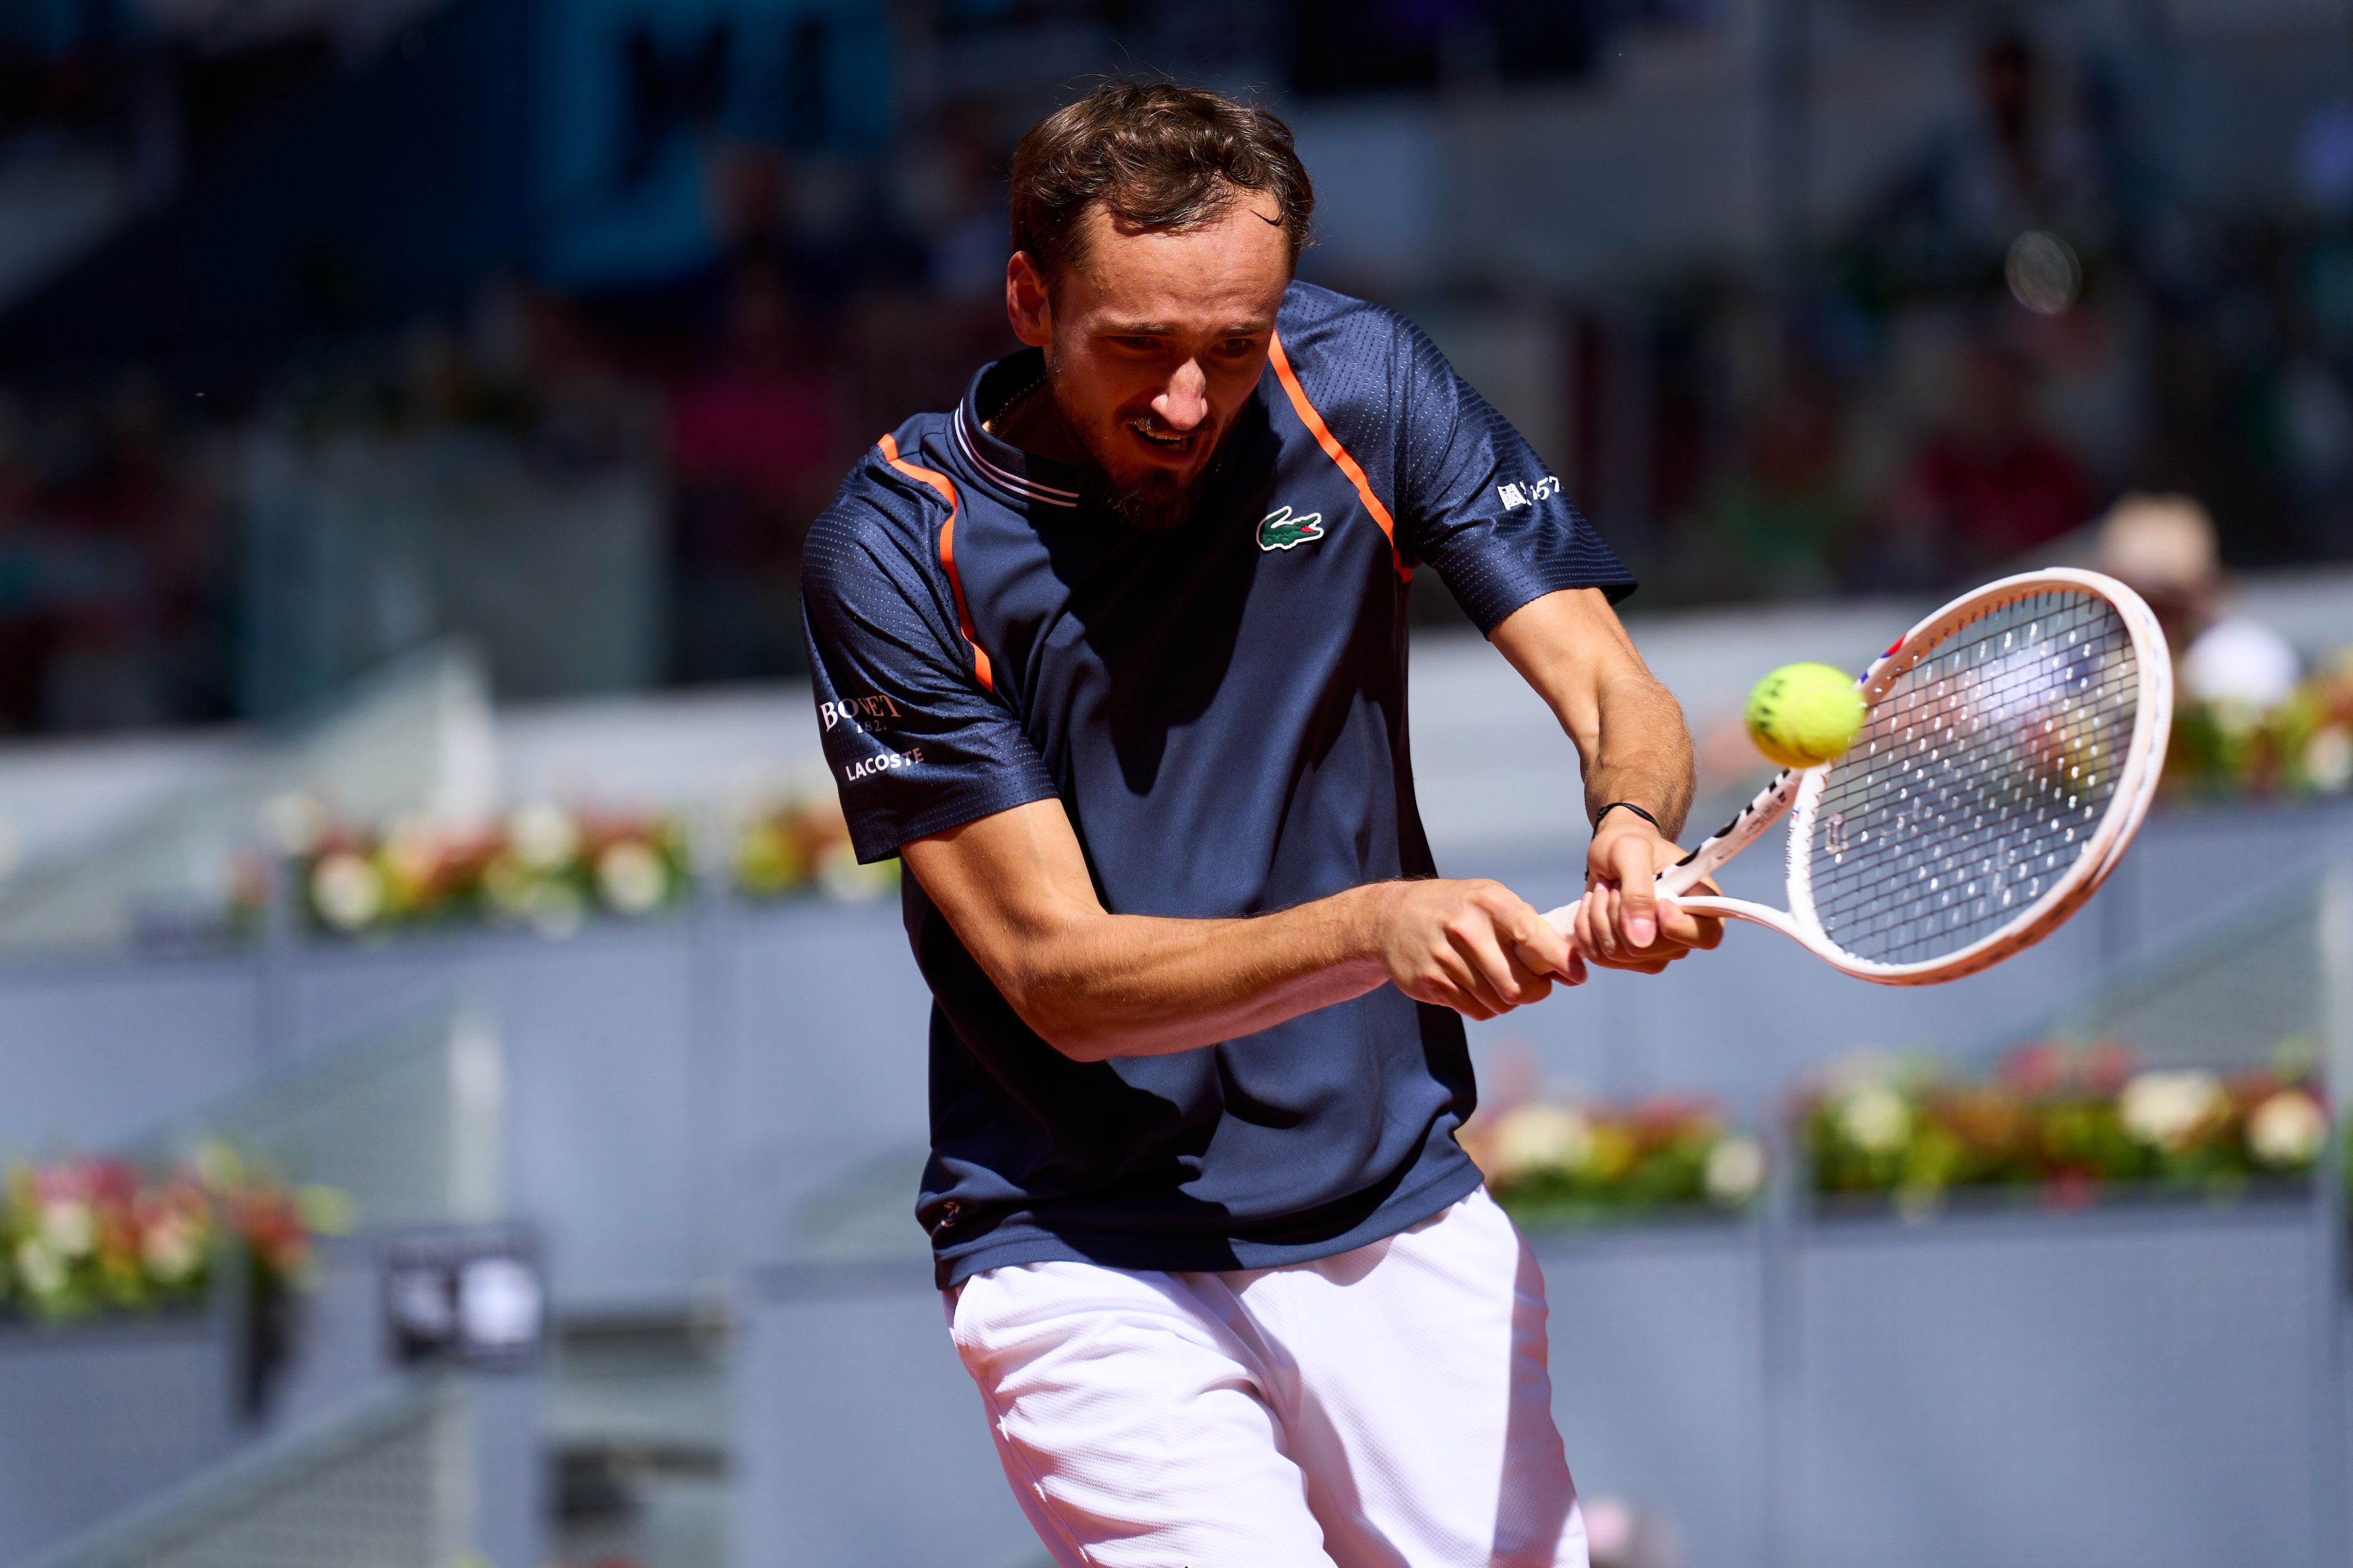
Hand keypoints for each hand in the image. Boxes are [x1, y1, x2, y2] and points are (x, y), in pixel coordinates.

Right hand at [1371, 879, 1584, 1020]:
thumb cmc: (1455, 908)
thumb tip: (1568, 962)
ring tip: (1500, 982)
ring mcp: (1444, 957)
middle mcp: (1465, 928)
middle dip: (1535, 991)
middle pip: (1519, 985)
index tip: (1577, 975)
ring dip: (1508, 1000)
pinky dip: (1485, 1006)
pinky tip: (1476, 987)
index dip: (1561, 962)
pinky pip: (1475, 1011)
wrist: (1391, 918)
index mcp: (1488, 902)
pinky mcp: (1430, 982)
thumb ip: (1527, 925)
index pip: (1533, 937)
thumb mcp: (1489, 898)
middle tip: (1534, 985)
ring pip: (1498, 1003)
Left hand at [1571, 820, 1723, 973]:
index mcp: (1702, 902)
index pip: (1706, 936)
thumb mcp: (1631, 852)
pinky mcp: (1630, 958)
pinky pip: (1599, 956)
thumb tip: (1641, 941)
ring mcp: (1657, 951)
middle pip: (1649, 949)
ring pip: (1619, 953)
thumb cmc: (1628, 844)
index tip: (1658, 902)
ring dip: (1600, 915)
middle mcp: (1683, 934)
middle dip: (1619, 911)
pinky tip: (1593, 905)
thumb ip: (1638, 892)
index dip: (1678, 927)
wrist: (1610, 854)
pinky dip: (1586, 927)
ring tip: (1605, 889)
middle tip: (1617, 882)